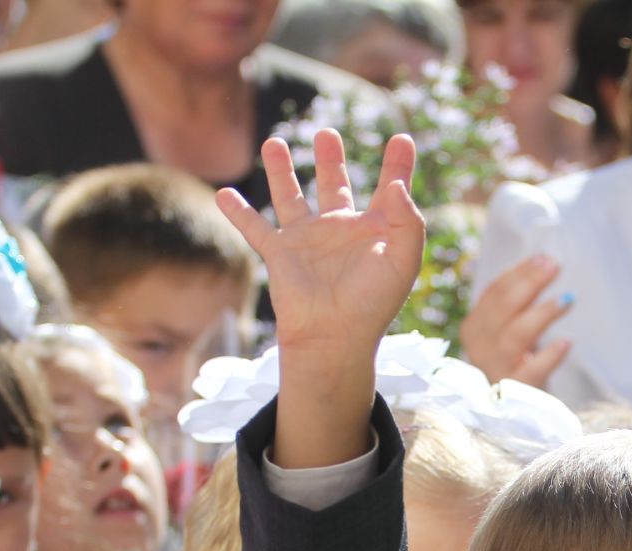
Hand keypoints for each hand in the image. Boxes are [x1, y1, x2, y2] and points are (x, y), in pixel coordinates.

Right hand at [218, 130, 424, 354]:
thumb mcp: (403, 261)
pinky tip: (222, 194)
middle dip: (330, 160)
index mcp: (374, 231)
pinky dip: (237, 211)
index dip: (398, 166)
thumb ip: (409, 221)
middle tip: (327, 134)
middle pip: (334, 185)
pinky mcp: (280, 252)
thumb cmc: (373, 304)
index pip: (389, 190)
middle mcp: (340, 230)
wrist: (334, 335)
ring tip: (273, 142)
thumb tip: (397, 186)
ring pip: (289, 196)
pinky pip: (255, 226)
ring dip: (281, 171)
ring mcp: (308, 240)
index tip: (402, 139)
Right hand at [459, 254, 572, 386]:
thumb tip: (544, 263)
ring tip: (567, 300)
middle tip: (555, 268)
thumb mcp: (512, 331)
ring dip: (541, 314)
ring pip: (513, 337)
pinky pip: (530, 372)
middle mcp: (477, 348)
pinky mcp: (514, 393)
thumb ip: (518, 304)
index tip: (543, 258)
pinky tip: (566, 343)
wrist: (518, 413)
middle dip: (528, 284)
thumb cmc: (517, 363)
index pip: (493, 293)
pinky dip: (548, 356)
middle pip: (501, 309)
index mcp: (474, 328)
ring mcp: (494, 371)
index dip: (517, 273)